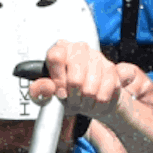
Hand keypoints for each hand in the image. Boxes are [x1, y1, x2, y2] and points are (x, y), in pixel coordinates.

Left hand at [26, 38, 151, 115]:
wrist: (88, 97)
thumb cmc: (65, 91)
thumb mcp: (48, 92)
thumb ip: (41, 91)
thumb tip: (49, 88)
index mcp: (60, 49)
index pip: (57, 57)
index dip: (58, 80)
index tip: (60, 93)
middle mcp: (79, 48)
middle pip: (75, 78)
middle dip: (74, 96)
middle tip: (72, 101)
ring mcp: (97, 57)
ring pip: (91, 89)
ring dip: (86, 103)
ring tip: (83, 103)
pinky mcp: (111, 69)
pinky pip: (105, 94)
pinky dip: (99, 104)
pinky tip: (95, 102)